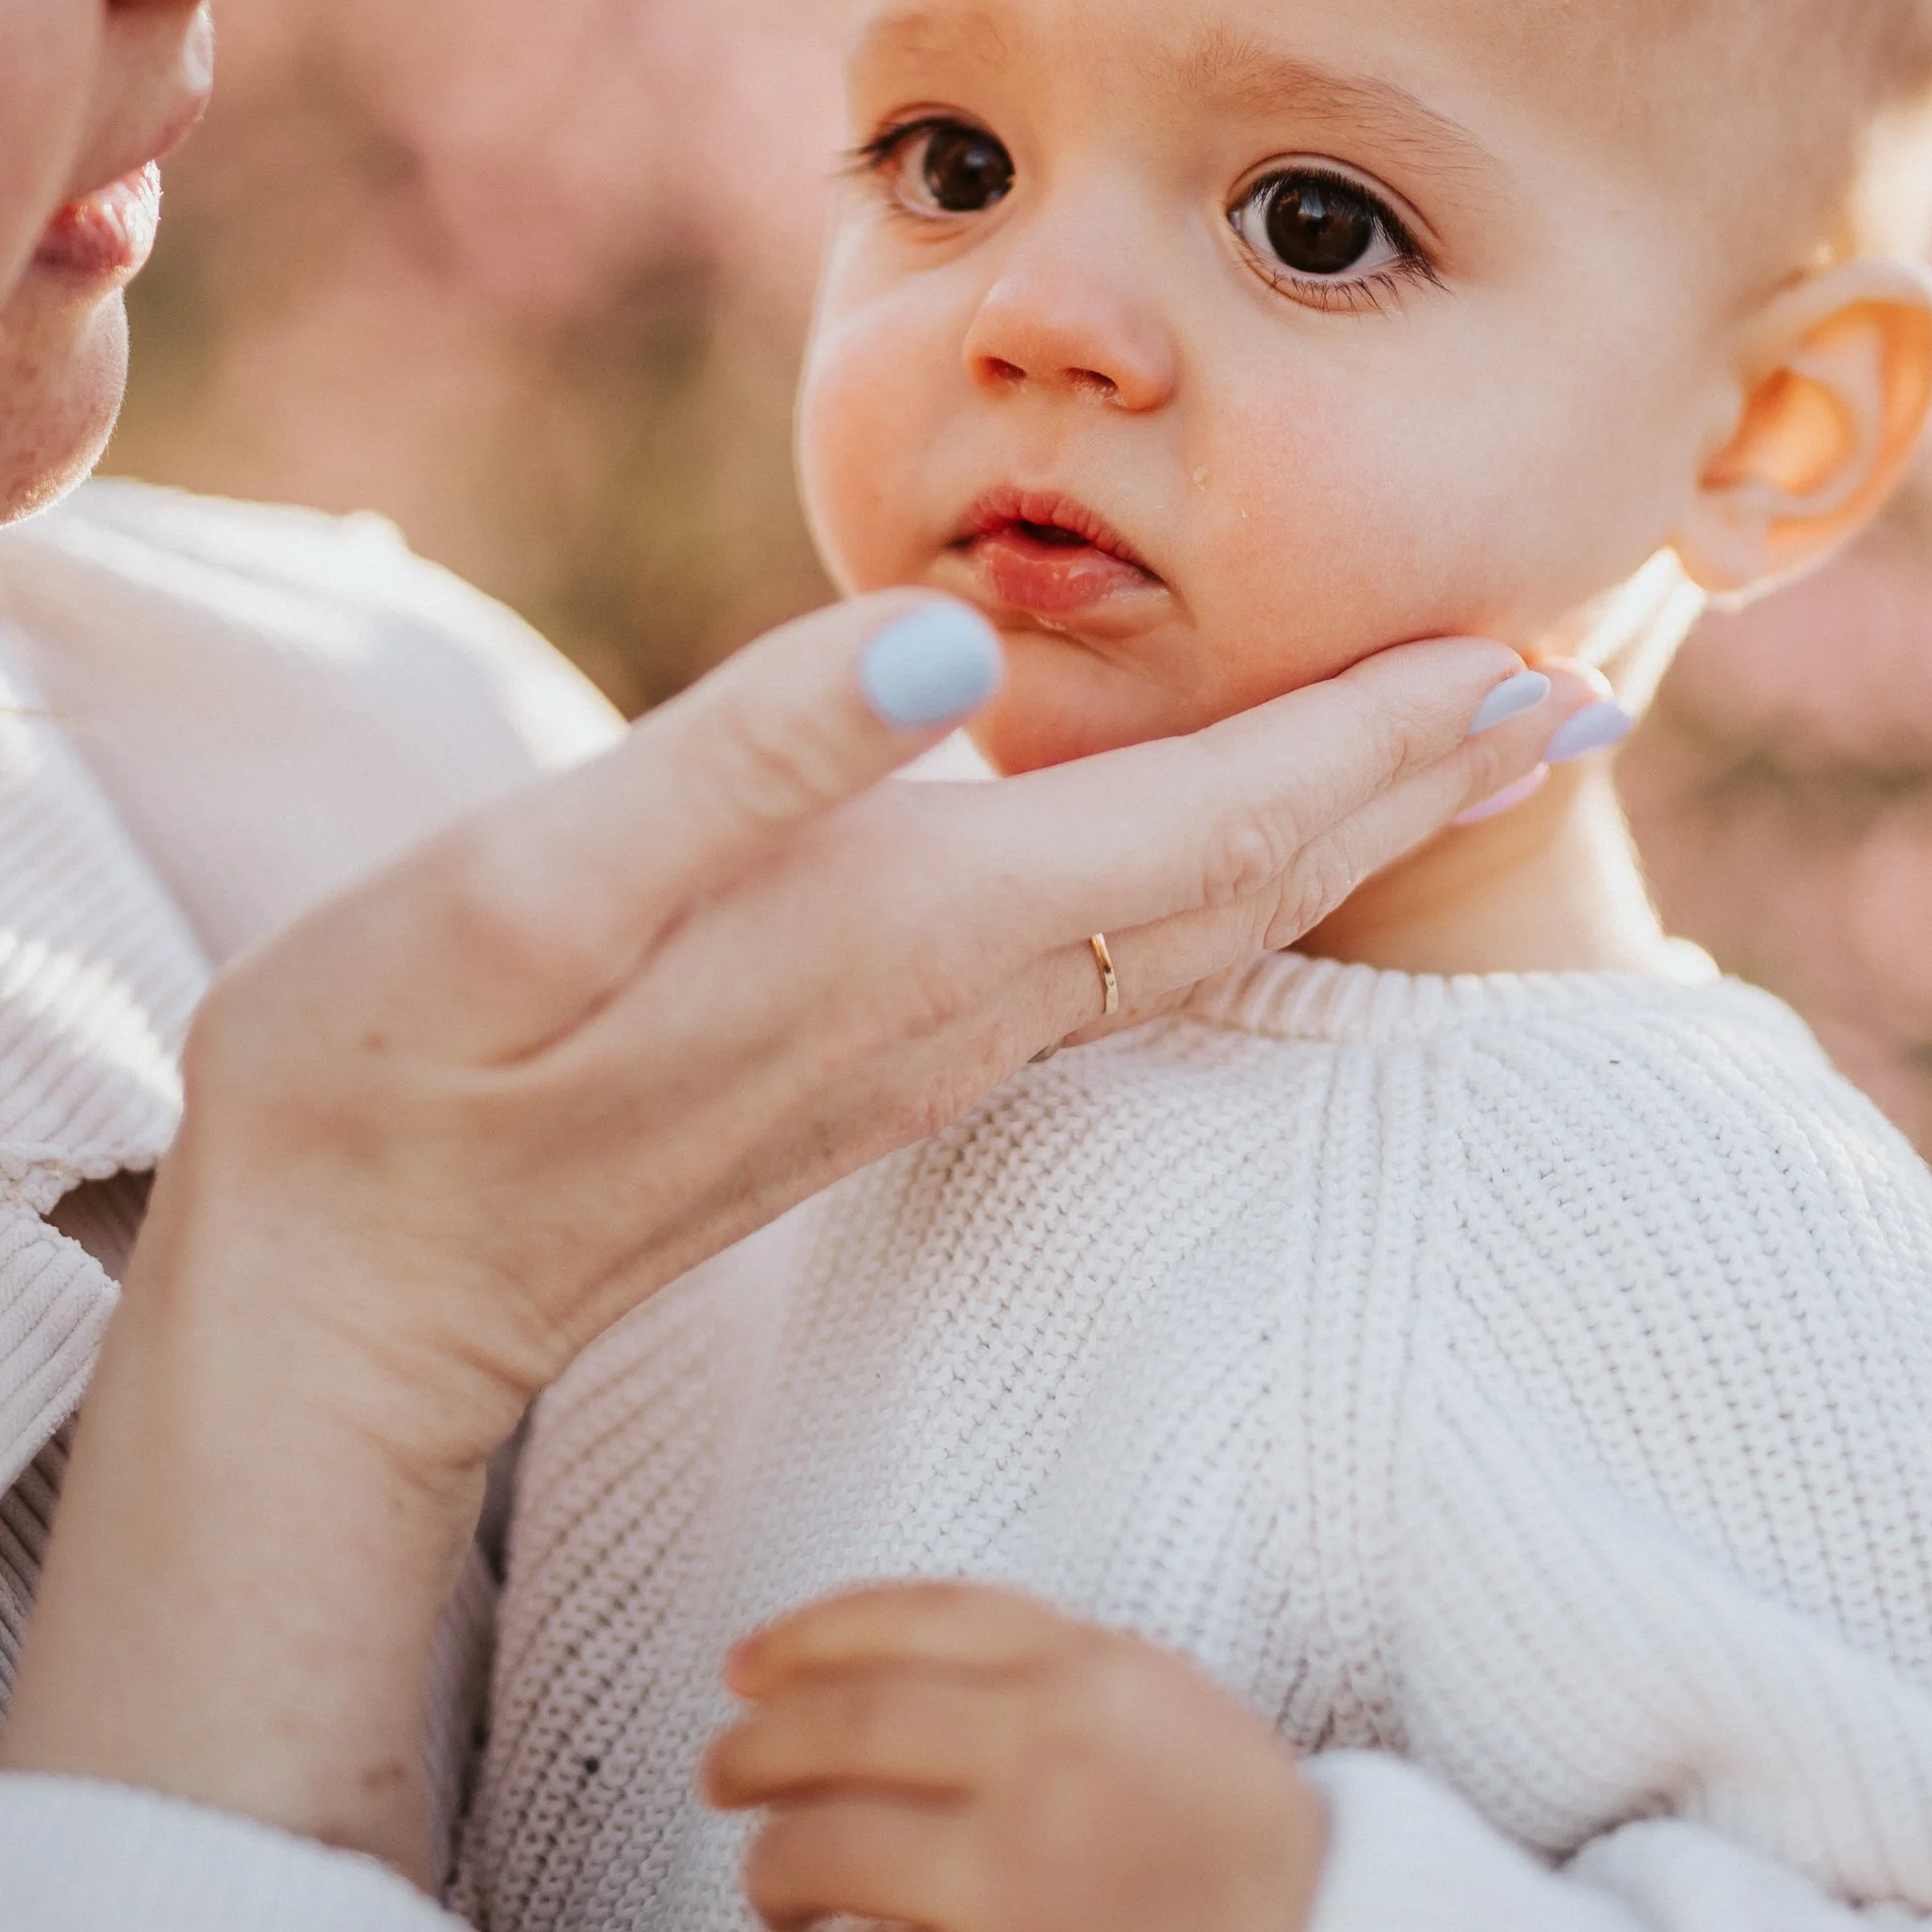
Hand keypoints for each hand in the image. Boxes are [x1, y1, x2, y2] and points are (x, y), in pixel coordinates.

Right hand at [2, 595, 1587, 1870]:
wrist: (354, 1291)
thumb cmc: (407, 1065)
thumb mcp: (536, 884)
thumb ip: (750, 758)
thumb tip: (952, 640)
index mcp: (918, 927)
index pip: (1219, 821)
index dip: (1387, 734)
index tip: (1542, 658)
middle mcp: (967, 997)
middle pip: (1257, 876)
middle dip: (1422, 777)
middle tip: (1577, 682)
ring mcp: (932, 1043)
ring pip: (1207, 922)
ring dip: (1347, 826)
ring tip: (1457, 749)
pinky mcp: (881, 1059)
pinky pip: (1123, 954)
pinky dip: (1230, 875)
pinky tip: (1239, 845)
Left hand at [705, 1582, 1327, 1931]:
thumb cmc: (1228, 1851)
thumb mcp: (1162, 1702)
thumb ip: (1034, 1664)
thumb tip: (832, 1658)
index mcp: (1086, 1675)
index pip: (902, 1621)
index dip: (800, 1639)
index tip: (743, 1667)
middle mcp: (1046, 1767)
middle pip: (833, 1731)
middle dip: (751, 1751)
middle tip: (723, 1775)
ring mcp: (1020, 1894)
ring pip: (813, 1854)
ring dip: (768, 1872)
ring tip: (777, 1890)